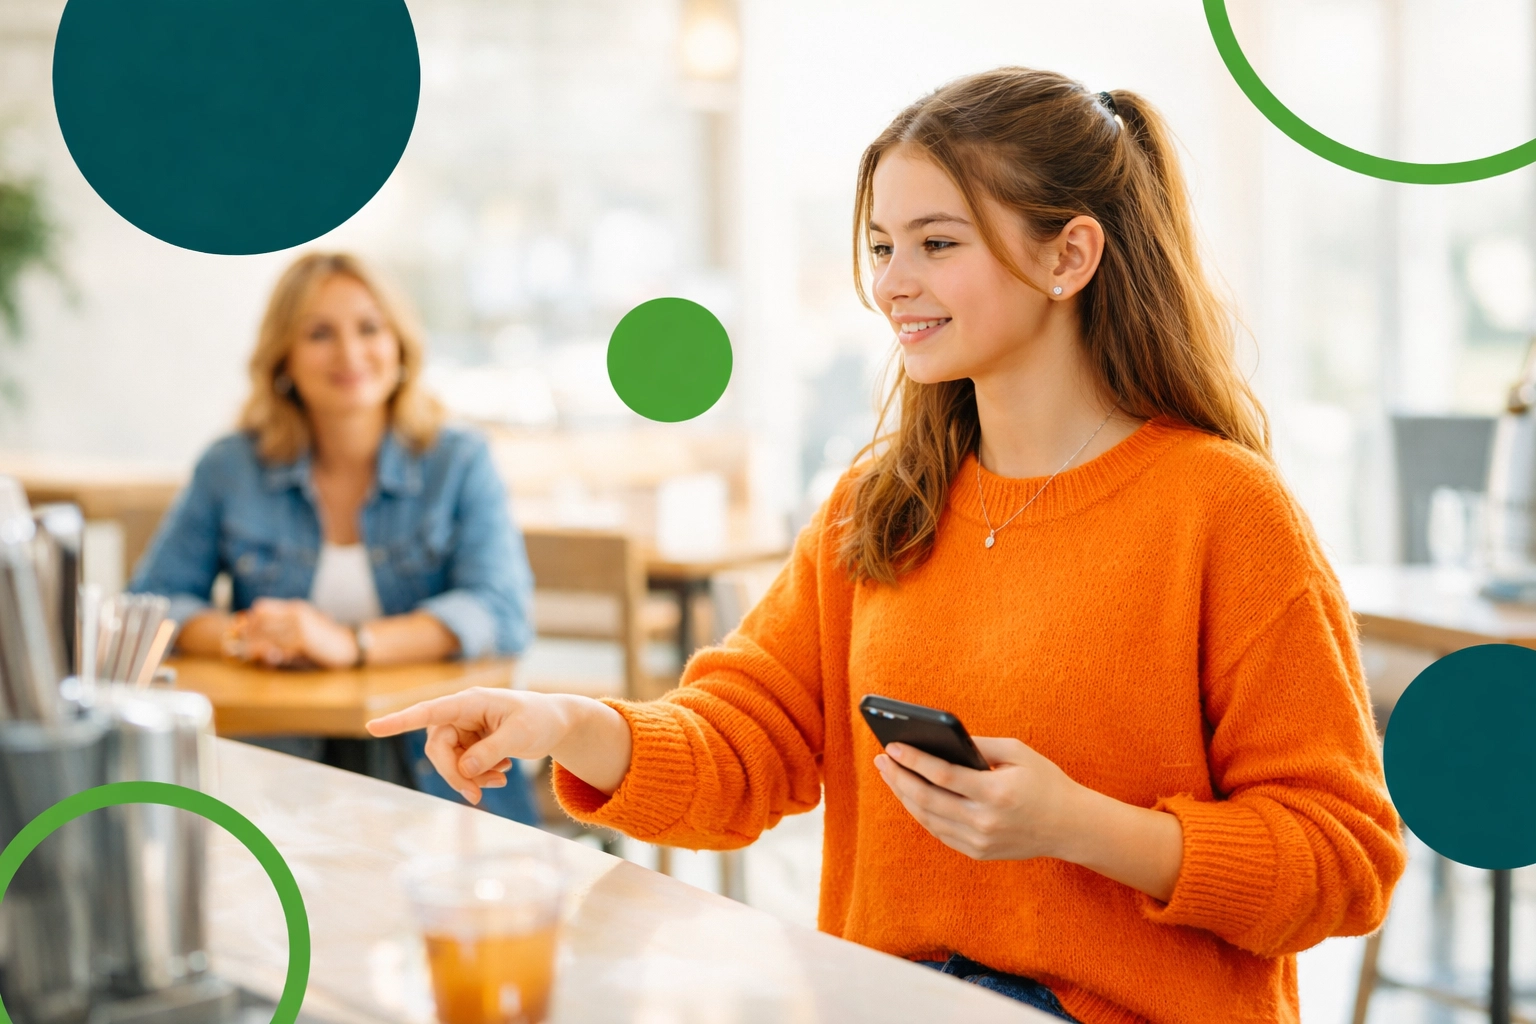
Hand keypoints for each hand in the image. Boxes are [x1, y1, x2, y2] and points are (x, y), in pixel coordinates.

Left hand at [236, 599, 357, 668]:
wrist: (349, 645)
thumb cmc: (325, 642)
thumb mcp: (304, 633)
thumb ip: (284, 634)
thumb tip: (259, 643)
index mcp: (294, 608)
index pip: (262, 609)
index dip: (248, 621)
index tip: (237, 632)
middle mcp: (295, 613)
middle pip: (260, 621)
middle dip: (245, 634)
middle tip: (233, 646)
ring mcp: (299, 626)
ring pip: (267, 635)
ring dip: (253, 645)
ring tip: (244, 653)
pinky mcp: (304, 640)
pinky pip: (280, 647)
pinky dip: (269, 653)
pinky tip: (263, 658)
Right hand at [366, 688, 631, 803]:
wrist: (557, 724)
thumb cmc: (540, 720)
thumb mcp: (520, 735)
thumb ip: (490, 751)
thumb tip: (463, 769)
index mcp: (470, 701)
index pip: (429, 711)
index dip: (400, 720)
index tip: (372, 727)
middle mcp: (461, 713)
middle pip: (438, 748)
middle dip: (455, 774)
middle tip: (477, 795)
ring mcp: (464, 729)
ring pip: (449, 761)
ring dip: (470, 777)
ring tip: (501, 779)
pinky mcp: (470, 743)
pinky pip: (462, 767)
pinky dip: (479, 776)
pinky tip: (501, 775)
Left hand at [873, 737, 1078, 861]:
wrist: (1070, 826)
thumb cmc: (1044, 782)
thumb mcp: (1018, 752)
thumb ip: (979, 746)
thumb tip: (940, 740)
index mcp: (996, 793)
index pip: (943, 775)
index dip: (913, 760)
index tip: (892, 747)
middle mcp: (985, 821)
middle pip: (928, 799)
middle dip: (899, 778)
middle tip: (882, 759)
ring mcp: (980, 841)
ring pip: (928, 818)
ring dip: (905, 795)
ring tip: (891, 775)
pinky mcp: (978, 852)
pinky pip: (939, 832)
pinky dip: (921, 813)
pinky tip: (910, 795)